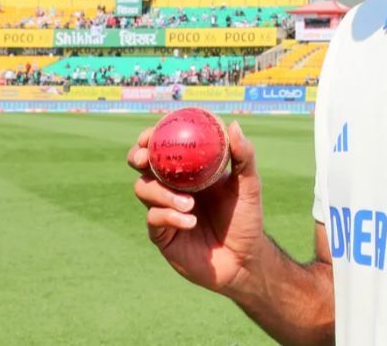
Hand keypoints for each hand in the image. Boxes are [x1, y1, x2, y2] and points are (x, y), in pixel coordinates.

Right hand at [127, 121, 265, 295]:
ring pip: (143, 189)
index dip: (152, 137)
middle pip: (142, 166)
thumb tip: (233, 125)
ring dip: (161, 192)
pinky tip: (190, 222)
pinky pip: (154, 218)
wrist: (243, 259)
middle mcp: (173, 187)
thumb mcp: (249, 185)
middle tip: (144, 158)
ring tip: (189, 204)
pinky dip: (169, 216)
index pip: (164, 147)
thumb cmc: (247, 218)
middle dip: (137, 157)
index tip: (150, 133)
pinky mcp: (162, 233)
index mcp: (190, 171)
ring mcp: (165, 209)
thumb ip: (243, 156)